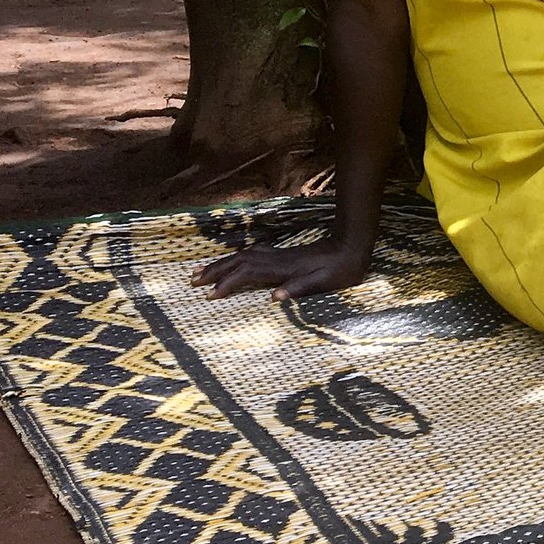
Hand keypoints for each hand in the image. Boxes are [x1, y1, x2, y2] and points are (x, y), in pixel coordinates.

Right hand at [194, 235, 372, 302]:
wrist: (352, 246)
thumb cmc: (341, 269)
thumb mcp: (325, 282)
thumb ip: (300, 288)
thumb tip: (274, 297)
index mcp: (283, 269)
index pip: (247, 274)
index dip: (228, 284)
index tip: (210, 295)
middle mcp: (276, 259)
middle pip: (238, 262)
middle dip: (214, 271)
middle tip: (191, 280)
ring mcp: (278, 255)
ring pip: (242, 256)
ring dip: (221, 263)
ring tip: (201, 270)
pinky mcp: (282, 255)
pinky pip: (251, 254)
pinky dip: (236, 258)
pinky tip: (231, 261)